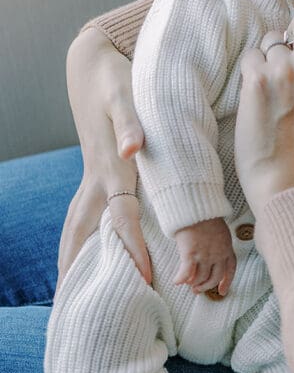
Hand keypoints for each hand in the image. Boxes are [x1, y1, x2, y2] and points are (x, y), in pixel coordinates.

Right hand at [58, 29, 151, 287]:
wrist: (94, 63)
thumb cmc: (115, 79)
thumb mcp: (124, 95)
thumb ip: (130, 122)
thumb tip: (131, 148)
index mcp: (109, 169)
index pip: (122, 218)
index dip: (134, 248)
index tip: (144, 279)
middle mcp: (97, 179)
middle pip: (86, 235)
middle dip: (82, 271)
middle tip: (78, 309)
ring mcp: (92, 178)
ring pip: (79, 228)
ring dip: (73, 260)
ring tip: (69, 295)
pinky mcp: (95, 173)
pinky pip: (86, 217)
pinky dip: (81, 241)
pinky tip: (86, 257)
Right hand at [174, 218, 235, 294]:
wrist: (195, 207)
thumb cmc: (205, 215)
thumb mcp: (219, 231)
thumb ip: (218, 244)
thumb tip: (212, 255)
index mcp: (227, 248)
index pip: (230, 269)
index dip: (227, 282)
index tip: (222, 291)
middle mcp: (217, 255)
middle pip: (214, 278)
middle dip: (205, 286)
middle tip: (197, 290)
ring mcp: (204, 256)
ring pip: (199, 278)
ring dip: (192, 283)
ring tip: (187, 283)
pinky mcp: (190, 255)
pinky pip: (185, 273)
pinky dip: (180, 279)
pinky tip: (176, 281)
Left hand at [235, 0, 293, 219]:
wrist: (284, 178)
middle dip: (292, 32)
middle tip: (287, 56)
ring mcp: (285, 69)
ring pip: (272, 39)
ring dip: (270, 57)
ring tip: (273, 90)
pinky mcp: (258, 78)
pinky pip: (252, 57)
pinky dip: (252, 72)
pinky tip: (258, 97)